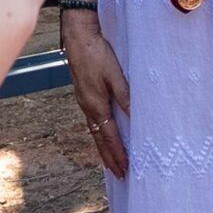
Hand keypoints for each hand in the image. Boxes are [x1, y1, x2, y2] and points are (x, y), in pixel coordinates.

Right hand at [63, 10, 130, 177]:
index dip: (118, 154)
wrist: (77, 37)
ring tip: (111, 162)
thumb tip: (135, 117)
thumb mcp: (114, 74)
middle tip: (119, 175)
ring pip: (95, 132)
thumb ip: (125, 96)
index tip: (125, 169)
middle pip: (100, 139)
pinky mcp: (84, 95)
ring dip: (104, 148)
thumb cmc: (97, 54)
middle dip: (109, 158)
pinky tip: (104, 135)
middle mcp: (88, 107)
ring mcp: (84, 102)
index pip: (109, 137)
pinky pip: (92, 121)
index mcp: (96, 105)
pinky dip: (99, 134)